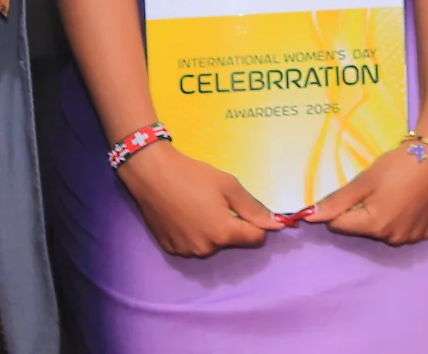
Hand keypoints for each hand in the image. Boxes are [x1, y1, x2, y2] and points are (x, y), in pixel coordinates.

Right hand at [115, 142, 285, 257]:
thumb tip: (275, 224)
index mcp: (224, 234)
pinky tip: (185, 215)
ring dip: (213, 231)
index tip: (248, 209)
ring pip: (212, 245)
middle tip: (217, 201)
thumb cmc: (193, 176)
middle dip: (232, 226)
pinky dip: (194, 234)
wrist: (152, 175)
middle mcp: (206, 249)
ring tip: (199, 207)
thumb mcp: (229, 185)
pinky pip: (193, 245)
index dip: (258, 224)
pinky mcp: (171, 249)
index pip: (256, 239)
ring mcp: (186, 252)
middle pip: (232, 242)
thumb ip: (253, 207)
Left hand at [306, 147, 427, 245]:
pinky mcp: (424, 234)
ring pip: (382, 231)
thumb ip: (337, 201)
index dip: (340, 209)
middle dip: (362, 213)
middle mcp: (391, 238)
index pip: (339, 225)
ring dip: (381, 218)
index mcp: (374, 225)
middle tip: (376, 189)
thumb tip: (309, 217)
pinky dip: (400, 220)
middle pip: (362, 229)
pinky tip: (408, 202)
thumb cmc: (398, 165)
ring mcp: (410, 238)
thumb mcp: (365, 180)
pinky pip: (402, 231)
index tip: (352, 192)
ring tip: (394, 194)